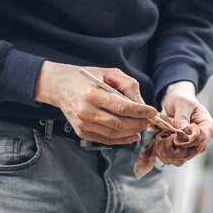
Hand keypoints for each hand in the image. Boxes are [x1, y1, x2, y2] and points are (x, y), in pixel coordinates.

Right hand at [35, 61, 156, 144]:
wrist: (58, 86)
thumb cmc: (86, 78)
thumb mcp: (108, 73)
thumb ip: (128, 85)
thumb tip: (142, 103)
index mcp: (92, 93)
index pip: (122, 107)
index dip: (140, 112)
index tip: (153, 112)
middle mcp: (85, 111)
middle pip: (120, 123)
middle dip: (139, 123)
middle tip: (150, 120)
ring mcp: (83, 124)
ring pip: (115, 133)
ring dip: (132, 131)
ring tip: (142, 126)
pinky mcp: (82, 132)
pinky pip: (107, 139)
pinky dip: (122, 139)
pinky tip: (133, 134)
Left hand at [161, 80, 212, 156]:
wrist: (174, 101)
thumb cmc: (181, 99)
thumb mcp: (182, 103)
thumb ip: (182, 116)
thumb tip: (181, 130)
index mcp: (208, 127)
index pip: (202, 139)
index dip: (189, 141)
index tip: (176, 136)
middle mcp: (201, 139)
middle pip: (193, 152)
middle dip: (178, 150)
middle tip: (163, 144)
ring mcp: (191, 145)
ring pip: (183, 158)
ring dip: (169, 154)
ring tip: (159, 146)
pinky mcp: (181, 149)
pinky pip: (174, 158)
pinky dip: (164, 155)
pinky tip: (157, 147)